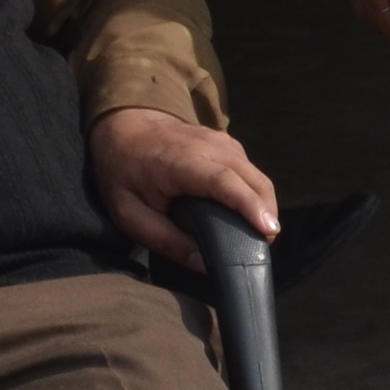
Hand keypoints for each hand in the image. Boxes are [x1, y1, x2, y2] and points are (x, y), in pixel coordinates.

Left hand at [91, 107, 279, 269]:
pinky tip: (248, 210)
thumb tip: (203, 265)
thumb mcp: (129, 213)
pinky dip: (254, 190)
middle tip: (264, 245)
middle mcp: (208, 146)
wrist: (121, 124)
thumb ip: (165, 241)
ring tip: (258, 232)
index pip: (225, 182)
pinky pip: (249, 168)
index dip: (249, 205)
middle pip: (252, 178)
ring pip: (255, 173)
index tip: (267, 229)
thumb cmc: (121, 171)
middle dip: (266, 211)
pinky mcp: (225, 142)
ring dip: (263, 202)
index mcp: (181, 163)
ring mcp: (220, 140)